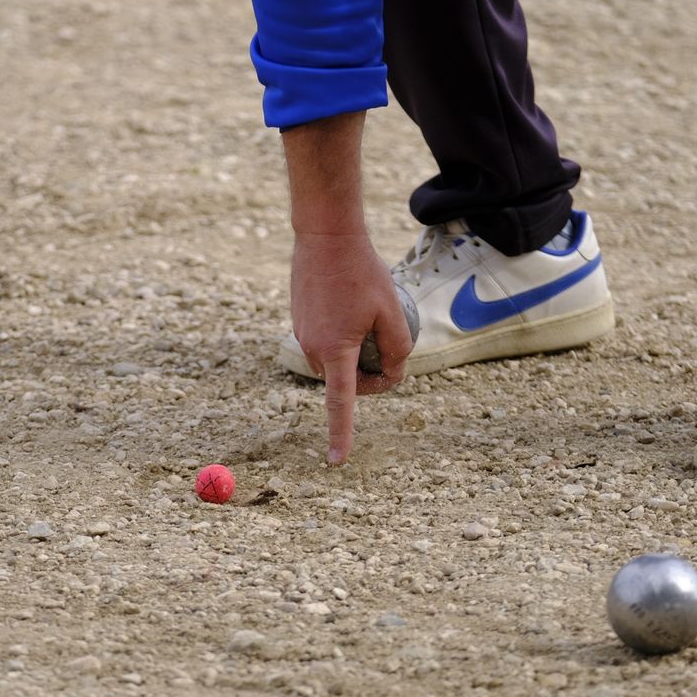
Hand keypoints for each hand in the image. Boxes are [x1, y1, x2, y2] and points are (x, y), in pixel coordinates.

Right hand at [291, 231, 412, 464]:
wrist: (325, 235)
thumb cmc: (361, 271)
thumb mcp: (391, 311)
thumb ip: (398, 348)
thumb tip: (393, 373)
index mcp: (335, 351)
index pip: (340, 403)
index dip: (342, 434)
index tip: (337, 461)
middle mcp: (313, 349)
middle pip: (346, 381)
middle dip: (369, 375)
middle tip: (392, 350)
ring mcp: (301, 336)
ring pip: (335, 363)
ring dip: (355, 355)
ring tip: (371, 319)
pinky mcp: (298, 323)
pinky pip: (324, 344)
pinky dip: (342, 337)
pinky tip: (352, 306)